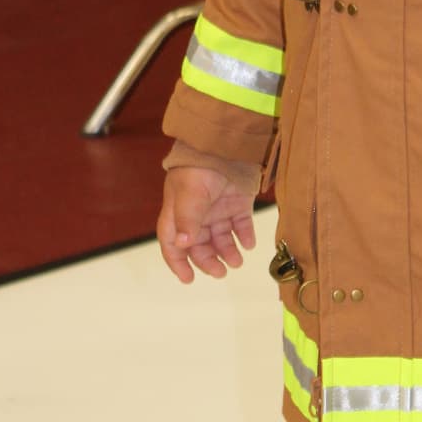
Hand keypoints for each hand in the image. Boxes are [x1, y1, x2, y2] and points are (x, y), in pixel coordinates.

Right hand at [157, 166, 256, 283]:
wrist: (225, 142)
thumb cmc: (199, 166)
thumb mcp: (190, 194)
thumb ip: (187, 220)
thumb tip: (183, 244)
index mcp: (178, 212)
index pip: (173, 243)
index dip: (178, 262)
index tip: (188, 279)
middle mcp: (197, 214)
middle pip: (199, 245)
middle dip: (208, 261)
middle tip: (221, 272)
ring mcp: (218, 208)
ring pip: (221, 238)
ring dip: (228, 251)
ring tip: (237, 262)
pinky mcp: (238, 202)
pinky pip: (241, 224)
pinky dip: (245, 236)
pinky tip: (249, 244)